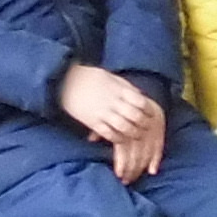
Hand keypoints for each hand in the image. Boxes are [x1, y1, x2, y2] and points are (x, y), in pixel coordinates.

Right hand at [57, 64, 163, 182]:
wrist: (63, 81)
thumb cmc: (89, 77)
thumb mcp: (110, 77)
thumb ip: (125, 87)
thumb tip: (140, 95)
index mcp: (118, 89)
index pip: (140, 102)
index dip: (148, 110)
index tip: (152, 115)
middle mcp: (112, 101)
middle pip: (135, 116)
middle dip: (143, 124)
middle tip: (147, 129)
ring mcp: (102, 112)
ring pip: (124, 127)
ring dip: (132, 133)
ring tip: (136, 136)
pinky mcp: (92, 121)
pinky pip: (109, 133)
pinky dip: (117, 138)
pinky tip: (120, 139)